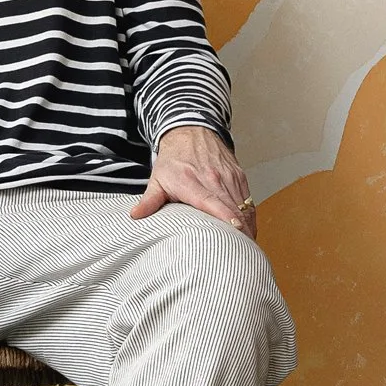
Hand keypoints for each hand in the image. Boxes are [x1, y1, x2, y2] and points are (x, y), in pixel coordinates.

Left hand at [129, 125, 254, 237]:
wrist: (190, 132)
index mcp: (191, 181)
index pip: (211, 201)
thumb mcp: (157, 179)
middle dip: (241, 231)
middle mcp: (212, 178)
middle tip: (245, 254)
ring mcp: (228, 176)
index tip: (236, 231)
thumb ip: (149, 200)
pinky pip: (248, 200)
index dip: (225, 216)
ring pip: (243, 205)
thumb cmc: (173, 159)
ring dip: (248, 227)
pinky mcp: (238, 175)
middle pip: (232, 208)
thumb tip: (135, 216)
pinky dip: (250, 216)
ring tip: (249, 249)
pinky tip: (250, 232)